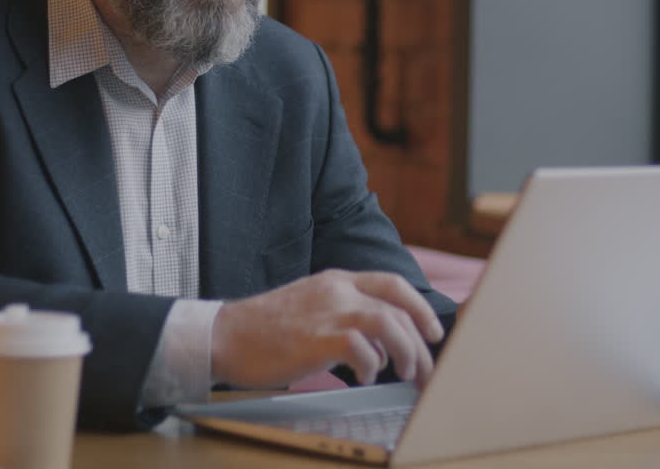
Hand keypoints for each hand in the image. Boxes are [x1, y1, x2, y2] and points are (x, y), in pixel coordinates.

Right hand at [210, 269, 444, 388]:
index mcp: (337, 280)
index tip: (433, 331)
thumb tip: (379, 344)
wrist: (225, 334)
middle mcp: (338, 290)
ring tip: (405, 374)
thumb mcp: (311, 306)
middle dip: (420, 342)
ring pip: (388, 324)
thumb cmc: (265, 329)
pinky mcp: (317, 338)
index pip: (392, 284)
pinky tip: (365, 378)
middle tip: (426, 369)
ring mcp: (328, 312)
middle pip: (398, 308)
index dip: (420, 307)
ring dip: (405, 352)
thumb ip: (344, 315)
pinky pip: (362, 350)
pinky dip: (372, 367)